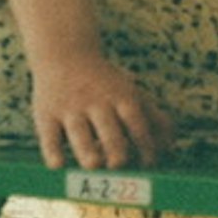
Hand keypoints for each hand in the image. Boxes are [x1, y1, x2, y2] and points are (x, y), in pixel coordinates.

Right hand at [28, 42, 164, 172]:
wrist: (63, 53)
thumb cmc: (105, 83)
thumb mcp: (131, 92)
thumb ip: (154, 118)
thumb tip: (171, 148)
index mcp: (122, 98)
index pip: (139, 127)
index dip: (146, 149)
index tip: (147, 164)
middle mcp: (97, 103)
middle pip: (112, 136)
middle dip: (118, 156)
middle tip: (118, 164)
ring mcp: (70, 109)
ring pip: (81, 139)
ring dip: (90, 157)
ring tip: (94, 164)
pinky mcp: (46, 116)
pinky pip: (50, 139)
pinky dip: (55, 155)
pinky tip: (60, 165)